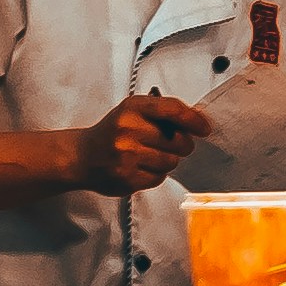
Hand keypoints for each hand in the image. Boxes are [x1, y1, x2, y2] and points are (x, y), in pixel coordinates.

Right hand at [74, 93, 213, 193]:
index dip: (193, 120)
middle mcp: (128, 129)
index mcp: (132, 108)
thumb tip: (200, 120)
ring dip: (167, 160)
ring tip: (148, 155)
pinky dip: (155, 174)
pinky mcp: (126, 178)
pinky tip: (140, 167)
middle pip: (179, 141)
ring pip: (171, 162)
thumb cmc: (113, 132)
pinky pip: (159, 178)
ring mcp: (126, 155)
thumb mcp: (134, 111)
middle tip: (170, 144)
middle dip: (181, 144)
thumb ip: (165, 112)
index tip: (203, 128)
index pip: (172, 109)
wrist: (82, 156)